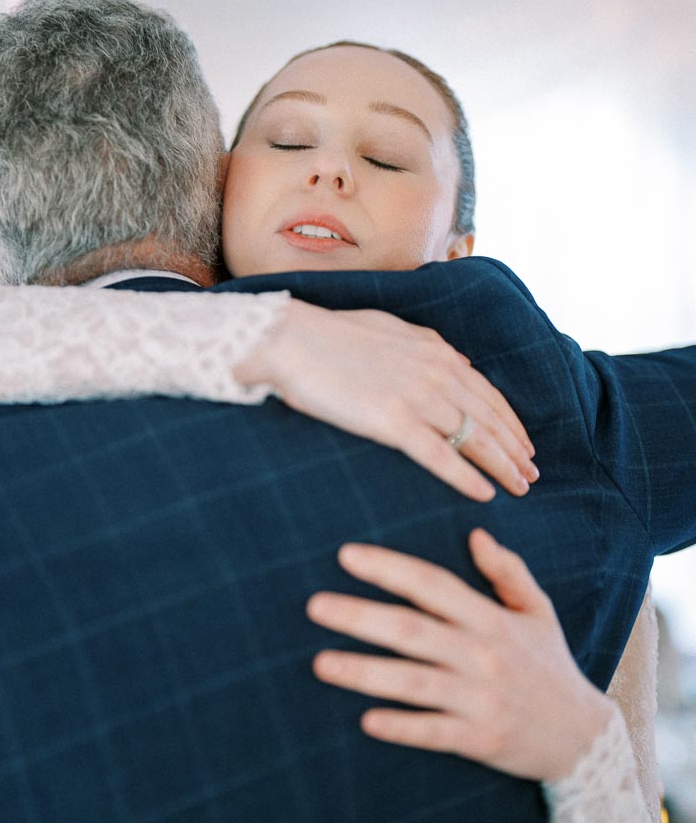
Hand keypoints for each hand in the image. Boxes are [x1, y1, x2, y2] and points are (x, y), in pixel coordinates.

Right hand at [235, 300, 536, 501]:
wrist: (291, 339)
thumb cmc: (331, 334)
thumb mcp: (391, 328)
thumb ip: (429, 344)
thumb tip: (461, 361)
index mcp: (436, 351)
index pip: (488, 394)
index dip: (511, 423)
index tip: (524, 446)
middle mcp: (437, 373)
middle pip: (490, 420)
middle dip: (516, 450)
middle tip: (532, 476)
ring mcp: (418, 397)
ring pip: (475, 439)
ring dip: (502, 467)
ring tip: (520, 489)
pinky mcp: (393, 421)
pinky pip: (441, 456)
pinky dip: (466, 477)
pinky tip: (485, 495)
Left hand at [307, 529, 613, 780]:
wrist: (584, 739)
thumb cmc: (550, 666)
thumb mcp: (538, 612)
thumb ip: (507, 571)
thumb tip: (476, 533)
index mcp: (491, 619)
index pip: (432, 585)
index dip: (390, 568)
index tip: (346, 555)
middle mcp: (483, 655)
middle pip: (412, 630)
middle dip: (360, 616)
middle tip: (314, 606)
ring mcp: (480, 699)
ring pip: (413, 682)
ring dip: (364, 672)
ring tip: (320, 663)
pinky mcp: (479, 740)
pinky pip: (433, 732)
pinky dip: (401, 727)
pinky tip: (366, 720)